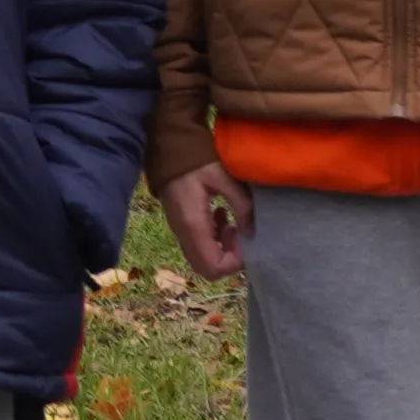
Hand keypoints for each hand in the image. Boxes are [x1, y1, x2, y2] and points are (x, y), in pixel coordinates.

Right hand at [159, 161, 249, 278]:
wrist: (168, 149)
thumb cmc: (196, 161)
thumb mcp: (224, 177)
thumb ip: (241, 204)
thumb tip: (251, 231)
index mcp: (193, 225)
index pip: (213, 266)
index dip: (234, 261)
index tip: (245, 238)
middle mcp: (184, 234)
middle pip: (207, 270)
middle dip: (229, 259)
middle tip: (239, 233)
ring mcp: (180, 232)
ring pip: (203, 261)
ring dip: (222, 249)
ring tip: (231, 222)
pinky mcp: (181, 226)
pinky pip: (199, 247)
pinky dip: (215, 240)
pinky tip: (221, 216)